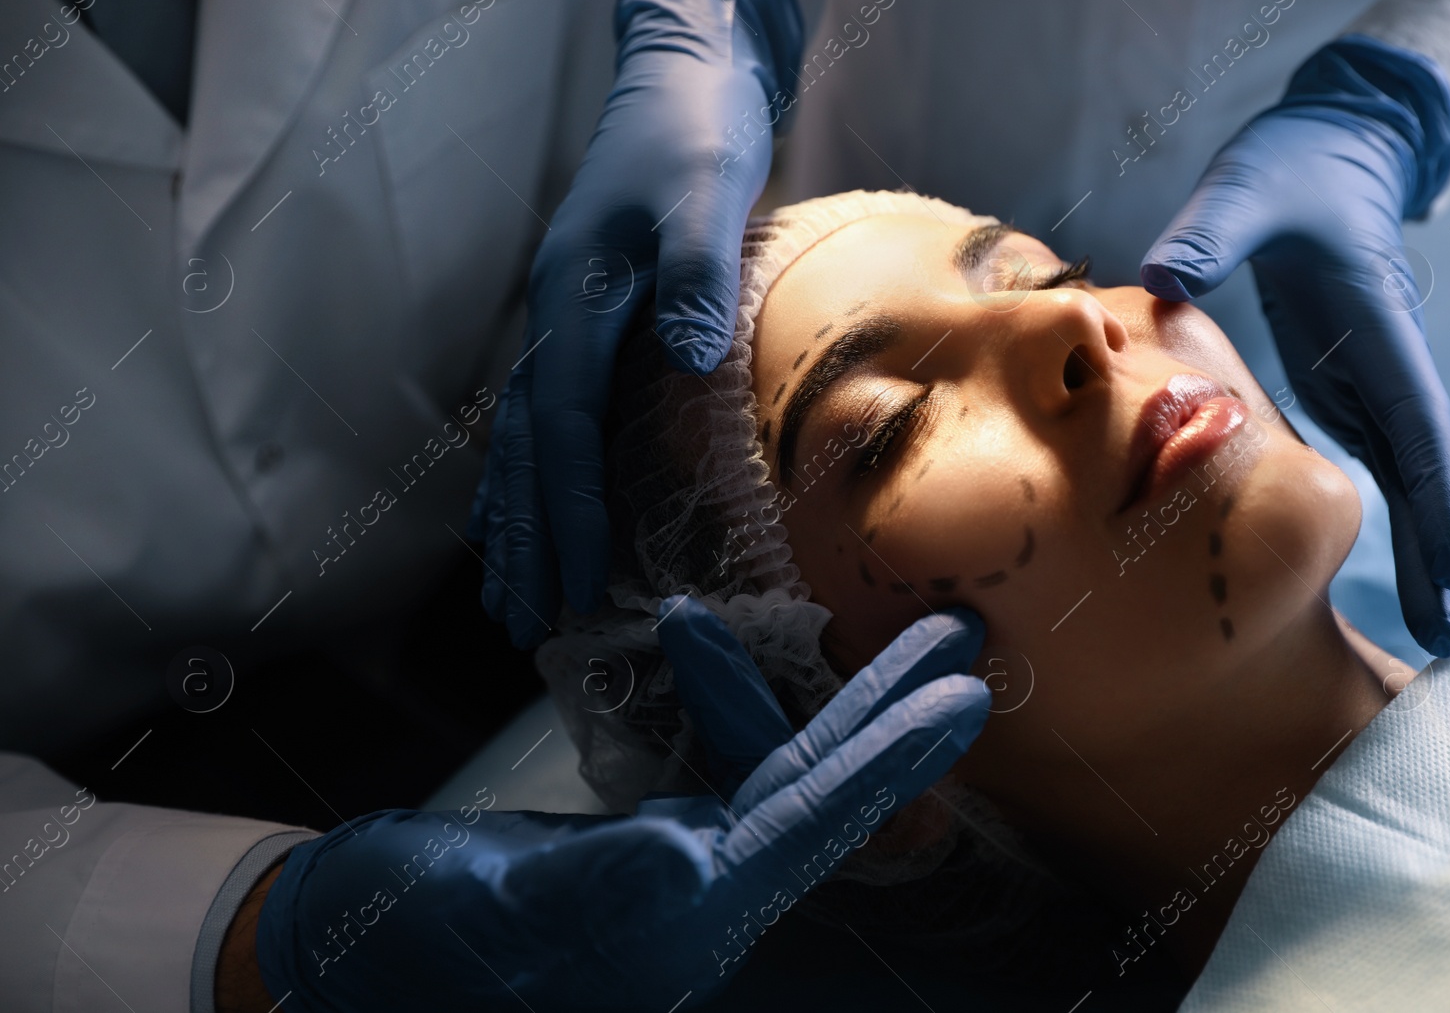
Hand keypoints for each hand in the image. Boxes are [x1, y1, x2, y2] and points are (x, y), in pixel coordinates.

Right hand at [255, 600, 989, 1011]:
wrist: (340, 953)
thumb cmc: (399, 944)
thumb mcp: (491, 911)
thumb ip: (593, 888)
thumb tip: (685, 861)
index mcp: (681, 922)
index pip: (803, 829)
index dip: (884, 763)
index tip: (960, 699)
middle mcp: (701, 898)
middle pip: (819, 796)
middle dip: (895, 718)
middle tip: (966, 645)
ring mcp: (679, 869)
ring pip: (784, 773)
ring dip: (846, 704)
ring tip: (906, 639)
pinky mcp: (647, 842)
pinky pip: (726, 764)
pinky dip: (746, 701)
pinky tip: (741, 653)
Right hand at [468, 0, 803, 647]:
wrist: (680, 78)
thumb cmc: (696, 134)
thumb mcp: (705, 192)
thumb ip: (694, 271)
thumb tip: (684, 355)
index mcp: (576, 299)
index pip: (563, 426)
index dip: (566, 507)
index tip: (570, 581)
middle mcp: (555, 318)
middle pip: (526, 448)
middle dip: (525, 538)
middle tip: (524, 622)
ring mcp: (563, 318)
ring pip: (524, 438)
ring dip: (516, 520)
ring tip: (506, 597)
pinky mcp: (585, 318)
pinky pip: (544, 414)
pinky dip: (533, 474)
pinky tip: (528, 512)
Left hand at [1141, 35, 1449, 656]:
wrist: (1327, 147)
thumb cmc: (1291, 168)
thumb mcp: (1246, 190)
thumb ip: (1212, 233)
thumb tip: (1165, 277)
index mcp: (1376, 328)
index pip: (1415, 427)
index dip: (1437, 504)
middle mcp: (1385, 363)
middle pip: (1425, 471)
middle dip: (1444, 552)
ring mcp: (1369, 375)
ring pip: (1408, 474)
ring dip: (1427, 547)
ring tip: (1441, 626)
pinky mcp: (1345, 378)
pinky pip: (1376, 457)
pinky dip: (1395, 515)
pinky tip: (1401, 565)